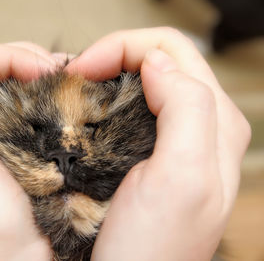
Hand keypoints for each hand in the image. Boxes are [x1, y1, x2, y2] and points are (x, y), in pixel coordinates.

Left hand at [0, 40, 55, 260]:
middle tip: (55, 70)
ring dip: (32, 72)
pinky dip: (36, 93)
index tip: (38, 70)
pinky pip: (16, 102)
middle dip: (20, 60)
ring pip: (2, 80)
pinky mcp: (1, 141)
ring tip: (62, 78)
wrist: (10, 253)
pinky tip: (54, 95)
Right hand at [67, 27, 250, 260]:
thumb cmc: (154, 249)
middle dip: (113, 56)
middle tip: (76, 76)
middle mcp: (201, 125)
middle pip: (159, 59)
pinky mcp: (151, 153)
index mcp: (215, 121)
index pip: (171, 50)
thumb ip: (186, 107)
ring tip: (78, 90)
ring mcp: (175, 139)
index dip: (122, 48)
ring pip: (145, 80)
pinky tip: (90, 113)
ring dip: (109, 75)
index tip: (82, 70)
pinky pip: (133, 106)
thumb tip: (156, 63)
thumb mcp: (182, 178)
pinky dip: (108, 98)